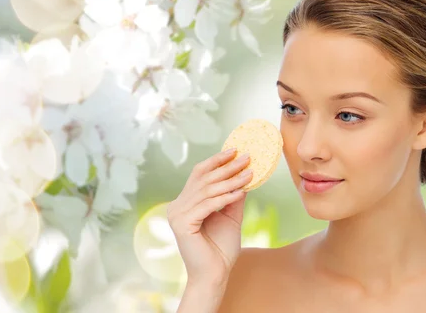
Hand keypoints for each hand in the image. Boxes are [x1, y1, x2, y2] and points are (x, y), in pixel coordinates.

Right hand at [167, 148, 251, 284]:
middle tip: (247, 157)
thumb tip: (244, 174)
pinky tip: (241, 191)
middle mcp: (177, 206)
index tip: (235, 150)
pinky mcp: (182, 224)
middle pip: (204, 179)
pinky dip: (225, 197)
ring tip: (249, 173)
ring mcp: (177, 214)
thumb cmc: (221, 248)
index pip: (199, 174)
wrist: (215, 274)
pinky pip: (208, 205)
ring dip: (231, 180)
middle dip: (227, 167)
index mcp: (185, 203)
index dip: (216, 161)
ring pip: (207, 190)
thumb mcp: (230, 216)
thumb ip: (233, 196)